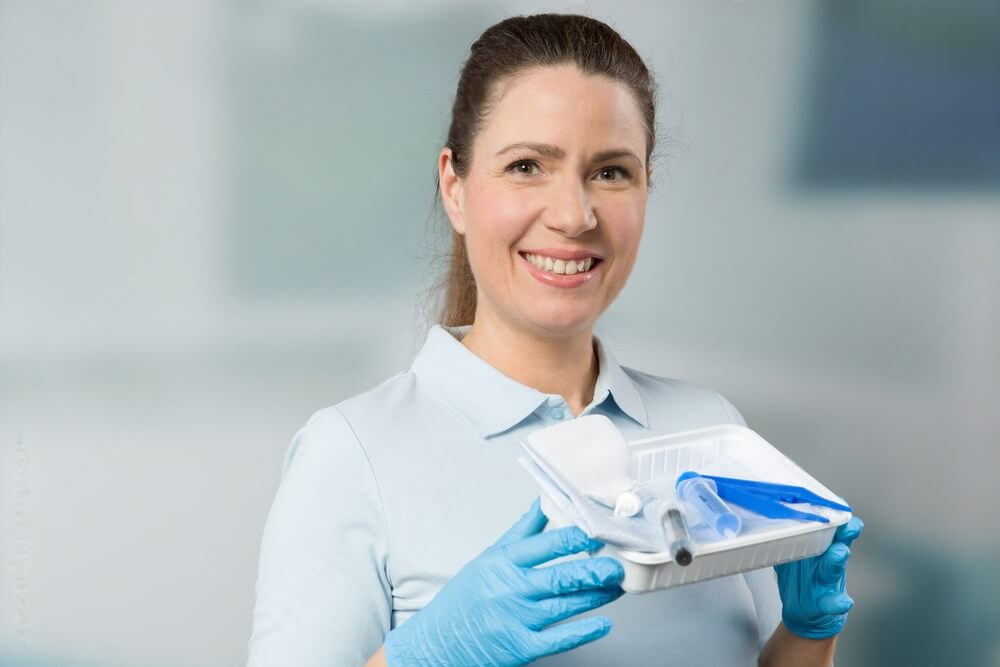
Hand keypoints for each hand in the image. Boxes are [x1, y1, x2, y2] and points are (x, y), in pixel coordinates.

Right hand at [384, 498, 624, 665]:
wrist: (438, 644)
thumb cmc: (463, 600)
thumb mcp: (487, 560)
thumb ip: (520, 534)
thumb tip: (543, 503)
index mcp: (501, 564)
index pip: (542, 545)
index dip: (572, 538)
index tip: (595, 533)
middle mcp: (510, 590)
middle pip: (560, 577)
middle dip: (594, 570)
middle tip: (616, 565)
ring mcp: (517, 619)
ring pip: (566, 605)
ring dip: (597, 596)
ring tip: (617, 587)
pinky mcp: (522, 647)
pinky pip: (559, 638)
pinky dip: (584, 631)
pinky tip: (603, 624)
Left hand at [775, 516, 863, 638]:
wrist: (805, 614)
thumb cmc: (801, 579)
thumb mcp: (796, 554)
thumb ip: (791, 536)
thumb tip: (771, 511)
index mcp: (820, 549)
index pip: (831, 529)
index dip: (836, 517)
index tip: (840, 503)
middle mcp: (826, 562)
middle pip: (836, 544)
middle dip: (842, 534)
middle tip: (847, 526)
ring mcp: (827, 583)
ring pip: (833, 569)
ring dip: (836, 560)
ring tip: (839, 552)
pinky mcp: (826, 604)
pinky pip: (833, 603)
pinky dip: (838, 603)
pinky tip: (844, 602)